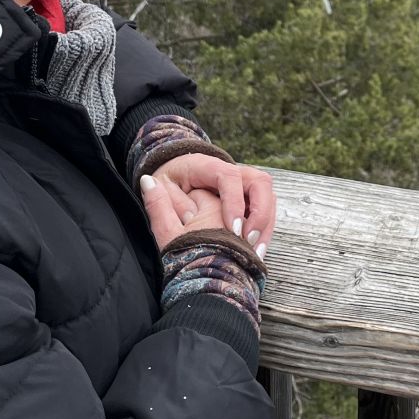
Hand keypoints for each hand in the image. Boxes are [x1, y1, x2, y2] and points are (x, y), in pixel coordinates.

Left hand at [151, 153, 276, 252]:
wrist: (180, 176)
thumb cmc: (170, 183)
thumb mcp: (158, 187)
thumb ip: (158, 196)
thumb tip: (150, 187)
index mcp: (207, 166)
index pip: (229, 176)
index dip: (234, 201)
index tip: (232, 229)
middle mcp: (232, 172)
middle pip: (259, 182)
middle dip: (260, 213)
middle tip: (249, 239)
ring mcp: (244, 185)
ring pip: (269, 197)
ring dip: (265, 224)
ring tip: (255, 252)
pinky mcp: (250, 200)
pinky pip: (267, 212)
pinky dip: (265, 231)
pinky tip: (256, 252)